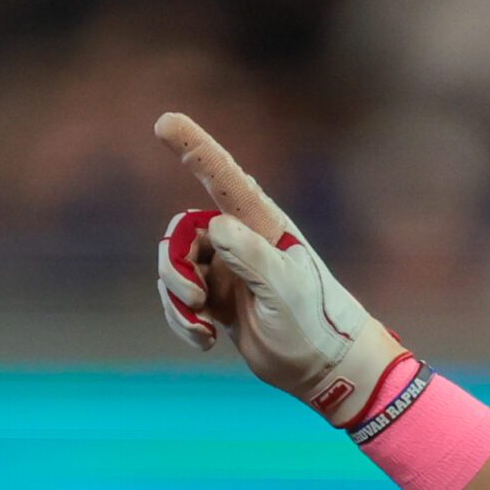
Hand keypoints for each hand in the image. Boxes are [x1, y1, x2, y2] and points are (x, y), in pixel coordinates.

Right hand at [152, 111, 411, 427]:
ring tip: (201, 326)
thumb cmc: (315, 324)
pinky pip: (179, 299)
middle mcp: (241, 241)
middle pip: (182, 233)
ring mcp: (227, 270)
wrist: (325, 369)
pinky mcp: (218, 299)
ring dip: (176, 297)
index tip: (164, 120)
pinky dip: (181, 319)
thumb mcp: (285, 288)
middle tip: (194, 299)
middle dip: (174, 266)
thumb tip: (214, 225)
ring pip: (174, 267)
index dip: (193, 148)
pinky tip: (204, 340)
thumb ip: (251, 256)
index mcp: (261, 226)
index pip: (221, 177)